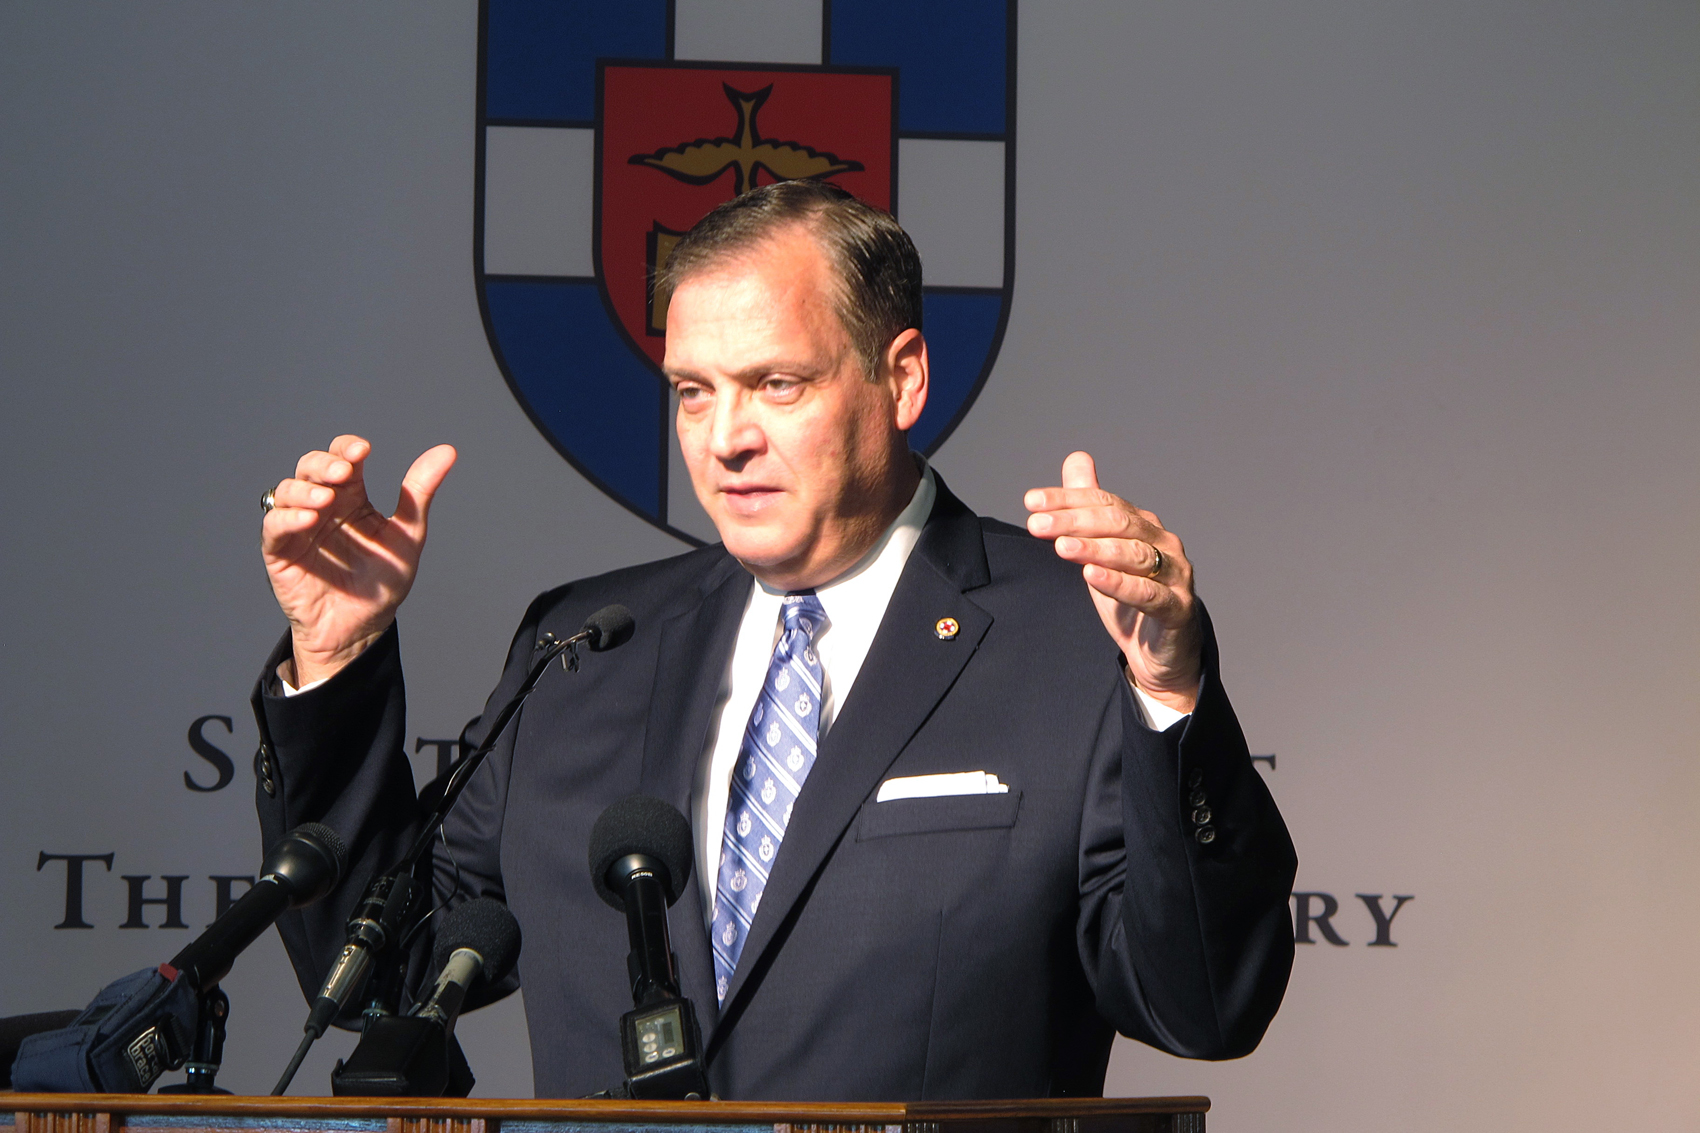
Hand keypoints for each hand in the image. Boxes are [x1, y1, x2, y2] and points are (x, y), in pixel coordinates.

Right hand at [262, 435, 456, 685]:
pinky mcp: (280, 551)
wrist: (363, 628)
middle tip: (344, 471)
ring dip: (305, 489)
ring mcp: (299, 527)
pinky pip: (274, 526)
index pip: (342, 458)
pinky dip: (287, 518)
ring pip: (287, 491)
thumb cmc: (382, 581)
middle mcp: (322, 506)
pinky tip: (309, 518)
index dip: (347, 447)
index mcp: (351, 497)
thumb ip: (420, 493)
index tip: (364, 449)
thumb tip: (448, 451)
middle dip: (324, 463)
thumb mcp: (408, 534)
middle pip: (310, 467)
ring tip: (326, 499)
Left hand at [1025, 451, 1201, 713]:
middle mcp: (1162, 543)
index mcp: (1143, 525)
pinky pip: (1147, 594)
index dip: (1067, 499)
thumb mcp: (1103, 549)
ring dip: (1095, 549)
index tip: (1031, 501)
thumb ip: (1090, 506)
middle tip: (1036, 524)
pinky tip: (1091, 576)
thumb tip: (1077, 459)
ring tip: (1061, 547)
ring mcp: (1175, 576)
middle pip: (1118, 523)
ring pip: (1134, 555)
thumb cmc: (1133, 595)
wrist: (1162, 651)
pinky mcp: (1176, 609)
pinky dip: (1119, 584)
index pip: (1104, 502)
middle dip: (1074, 521)